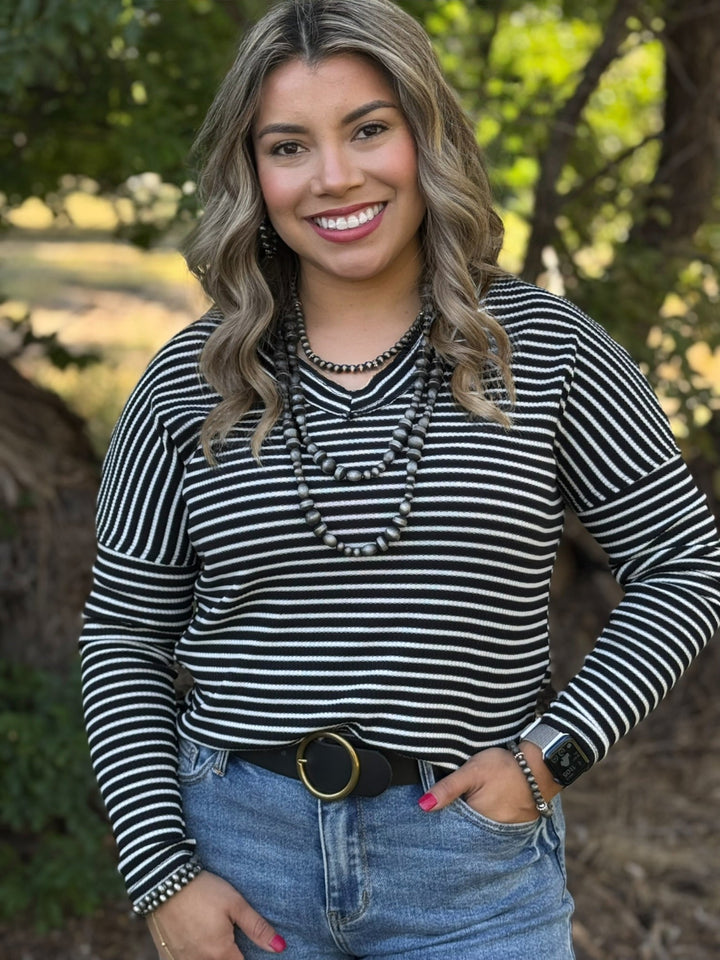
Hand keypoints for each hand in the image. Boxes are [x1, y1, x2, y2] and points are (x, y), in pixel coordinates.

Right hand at [147, 870, 286, 959]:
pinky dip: (192, 957)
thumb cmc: (203, 890)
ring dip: (212, 957)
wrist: (163, 881)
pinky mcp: (167, 956)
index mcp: (220, 953)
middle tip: (228, 938)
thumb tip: (281, 947)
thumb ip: (257, 928)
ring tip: (212, 938)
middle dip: (229, 957)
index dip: (249, 959)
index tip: (246, 949)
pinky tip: (195, 942)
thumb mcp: (235, 903)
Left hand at [418, 744, 561, 822]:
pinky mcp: (513, 827)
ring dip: (470, 822)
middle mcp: (488, 833)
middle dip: (455, 821)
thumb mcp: (471, 772)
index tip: (432, 811)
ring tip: (469, 806)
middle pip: (463, 829)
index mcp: (474, 821)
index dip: (441, 816)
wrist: (540, 768)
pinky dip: (486, 821)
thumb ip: (447, 788)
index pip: (449, 826)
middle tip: (453, 805)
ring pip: (478, 829)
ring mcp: (502, 831)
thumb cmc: (504, 767)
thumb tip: (422, 806)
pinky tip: (484, 808)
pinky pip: (493, 828)